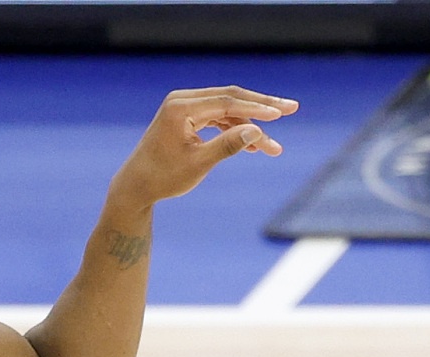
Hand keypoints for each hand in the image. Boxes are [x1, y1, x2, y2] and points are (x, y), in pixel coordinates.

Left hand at [110, 86, 297, 207]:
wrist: (136, 186)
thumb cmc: (164, 177)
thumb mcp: (199, 164)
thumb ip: (228, 145)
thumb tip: (257, 130)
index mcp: (180, 108)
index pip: (226, 101)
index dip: (256, 107)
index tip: (281, 114)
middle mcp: (182, 100)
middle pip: (230, 97)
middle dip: (262, 106)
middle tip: (292, 108)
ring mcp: (184, 107)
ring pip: (227, 110)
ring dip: (250, 126)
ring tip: (273, 147)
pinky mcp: (187, 117)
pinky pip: (218, 118)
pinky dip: (235, 130)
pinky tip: (255, 144)